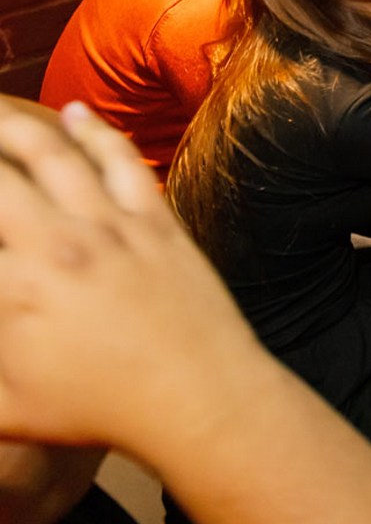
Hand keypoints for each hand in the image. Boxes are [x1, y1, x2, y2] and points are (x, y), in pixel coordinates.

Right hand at [0, 99, 269, 451]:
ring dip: (17, 125)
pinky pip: (123, 161)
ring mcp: (114, 226)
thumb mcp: (6, 407)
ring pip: (56, 153)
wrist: (199, 398)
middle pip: (1, 175)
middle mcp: (59, 242)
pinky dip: (96, 131)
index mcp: (16, 287)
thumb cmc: (101, 410)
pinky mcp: (157, 222)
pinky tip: (75, 113)